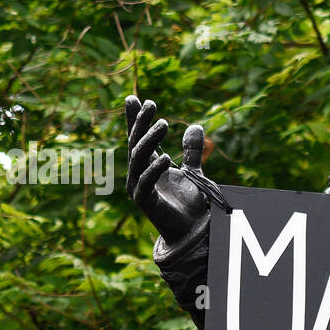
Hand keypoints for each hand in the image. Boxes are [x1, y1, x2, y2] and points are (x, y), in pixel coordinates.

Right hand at [125, 95, 209, 244]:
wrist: (190, 231)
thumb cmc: (188, 203)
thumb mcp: (193, 171)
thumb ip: (192, 151)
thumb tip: (196, 125)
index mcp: (147, 165)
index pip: (138, 136)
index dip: (135, 119)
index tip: (133, 98)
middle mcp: (138, 173)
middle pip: (135, 143)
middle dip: (141, 123)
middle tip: (152, 105)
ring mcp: (138, 187)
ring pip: (138, 158)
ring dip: (149, 140)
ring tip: (163, 124)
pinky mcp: (144, 201)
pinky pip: (146, 182)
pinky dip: (154, 169)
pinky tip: (166, 157)